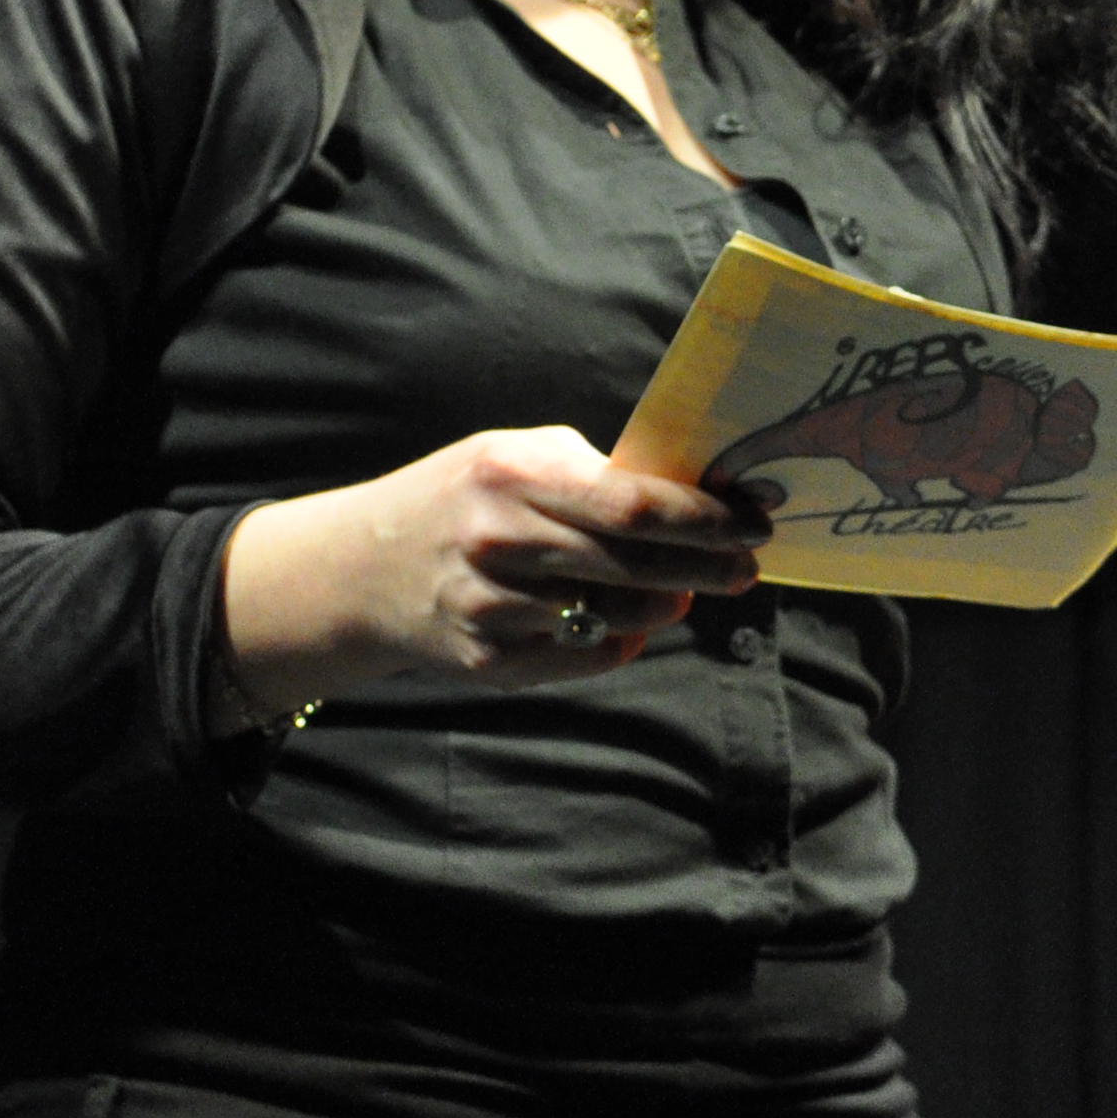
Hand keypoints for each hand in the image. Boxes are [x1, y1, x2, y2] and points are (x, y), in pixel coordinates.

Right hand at [220, 425, 766, 713]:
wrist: (362, 570)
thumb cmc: (461, 500)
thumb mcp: (511, 458)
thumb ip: (591, 471)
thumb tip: (688, 493)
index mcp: (513, 477)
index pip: (634, 503)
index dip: (705, 518)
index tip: (754, 521)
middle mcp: (501, 541)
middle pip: (637, 562)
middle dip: (708, 566)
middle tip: (746, 567)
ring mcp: (493, 606)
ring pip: (620, 615)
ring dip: (668, 604)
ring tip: (686, 590)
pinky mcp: (488, 659)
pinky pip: (587, 655)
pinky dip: (621, 641)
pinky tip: (629, 624)